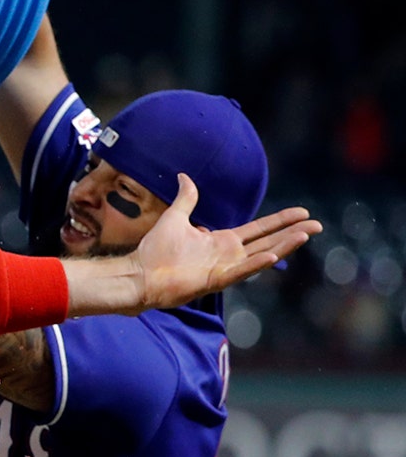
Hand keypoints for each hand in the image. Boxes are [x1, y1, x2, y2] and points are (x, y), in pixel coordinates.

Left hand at [130, 176, 320, 311]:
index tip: (302, 212)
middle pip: (268, 241)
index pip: (259, 229)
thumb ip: (186, 199)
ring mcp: (224, 269)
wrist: (139, 273)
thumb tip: (185, 176)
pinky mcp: (214, 280)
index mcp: (222, 241)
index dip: (280, 221)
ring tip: (305, 235)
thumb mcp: (175, 218)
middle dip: (292, 233)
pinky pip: (239, 272)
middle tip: (317, 225)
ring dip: (283, 247)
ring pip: (261, 256)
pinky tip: (272, 256)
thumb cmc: (155, 250)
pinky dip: (255, 265)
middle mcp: (228, 255)